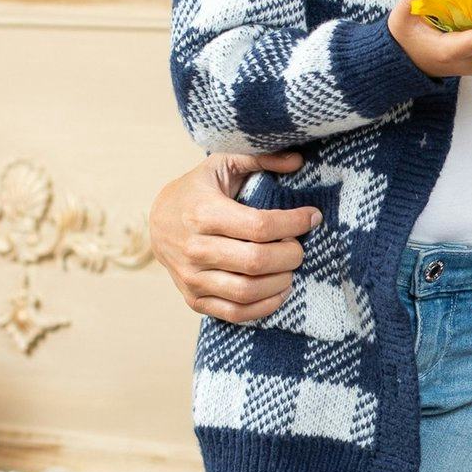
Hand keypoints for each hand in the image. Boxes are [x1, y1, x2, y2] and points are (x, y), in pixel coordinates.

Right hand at [149, 150, 318, 323]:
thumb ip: (259, 157)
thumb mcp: (222, 164)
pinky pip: (235, 313)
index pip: (259, 226)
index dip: (294, 223)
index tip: (312, 217)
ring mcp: (192, 277)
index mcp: (203, 213)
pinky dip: (264, 307)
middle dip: (291, 255)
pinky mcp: (194, 299)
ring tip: (290, 267)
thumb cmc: (198, 191)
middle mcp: (194, 248)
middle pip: (256, 261)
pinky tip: (279, 289)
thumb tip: (297, 161)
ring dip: (281, 281)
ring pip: (247, 291)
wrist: (158, 221)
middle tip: (299, 246)